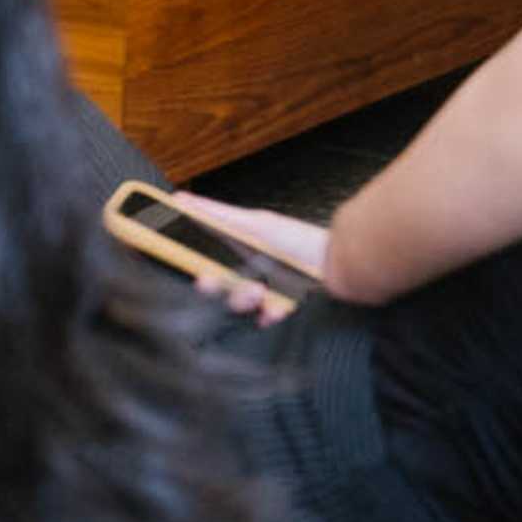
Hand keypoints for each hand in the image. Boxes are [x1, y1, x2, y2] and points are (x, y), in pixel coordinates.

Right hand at [170, 192, 325, 325]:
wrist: (339, 266)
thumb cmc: (299, 241)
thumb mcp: (254, 224)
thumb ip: (216, 214)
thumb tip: (182, 199)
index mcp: (238, 254)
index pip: (205, 263)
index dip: (195, 269)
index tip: (192, 272)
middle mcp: (248, 275)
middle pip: (218, 289)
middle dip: (213, 287)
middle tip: (210, 282)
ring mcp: (264, 296)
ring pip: (237, 306)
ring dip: (242, 298)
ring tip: (258, 291)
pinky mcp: (280, 313)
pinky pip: (264, 322)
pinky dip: (268, 316)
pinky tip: (275, 309)